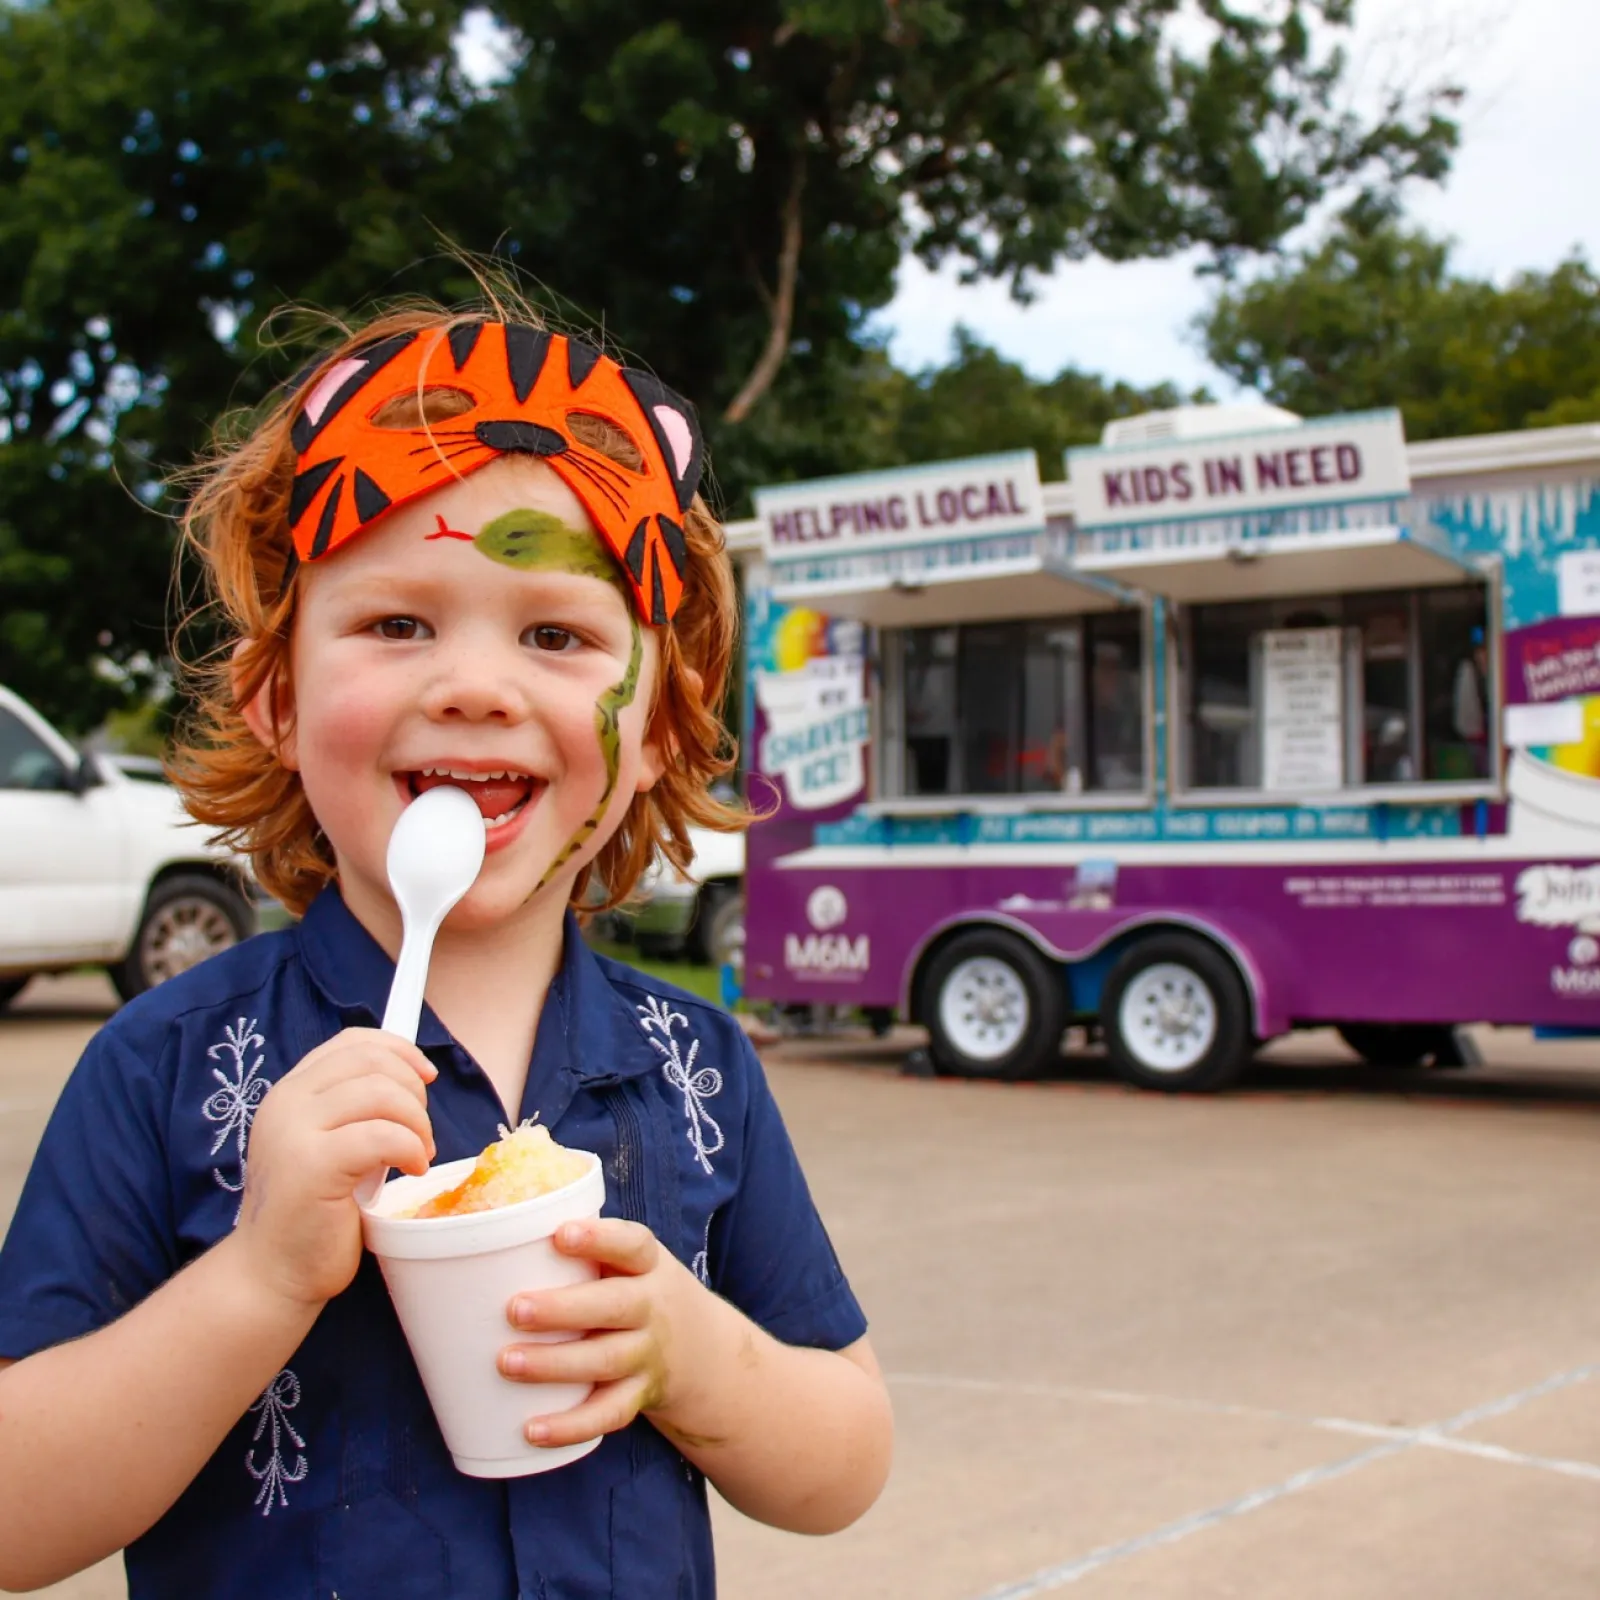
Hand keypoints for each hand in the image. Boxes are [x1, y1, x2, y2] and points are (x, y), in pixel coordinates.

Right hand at [232, 1028, 436, 1309]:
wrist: (271, 1274)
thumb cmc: (310, 1213)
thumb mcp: (327, 1144)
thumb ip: (351, 1109)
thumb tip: (412, 1077)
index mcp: (289, 1093)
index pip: (351, 1043)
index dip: (398, 1050)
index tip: (425, 1077)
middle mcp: (285, 1103)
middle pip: (371, 1062)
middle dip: (413, 1090)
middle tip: (420, 1131)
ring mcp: (294, 1132)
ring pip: (382, 1093)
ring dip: (417, 1122)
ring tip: (418, 1153)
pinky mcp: (313, 1165)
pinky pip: (383, 1136)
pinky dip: (410, 1148)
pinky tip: (411, 1169)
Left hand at [498, 1220, 698, 1449]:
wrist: (702, 1347)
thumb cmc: (638, 1290)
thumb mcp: (629, 1262)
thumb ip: (584, 1250)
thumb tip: (498, 1236)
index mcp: (648, 1265)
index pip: (632, 1245)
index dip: (599, 1238)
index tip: (560, 1235)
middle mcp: (653, 1307)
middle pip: (614, 1306)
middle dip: (562, 1309)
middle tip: (514, 1309)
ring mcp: (648, 1355)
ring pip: (605, 1360)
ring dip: (554, 1364)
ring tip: (507, 1362)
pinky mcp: (639, 1395)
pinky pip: (607, 1413)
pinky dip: (570, 1425)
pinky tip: (530, 1429)